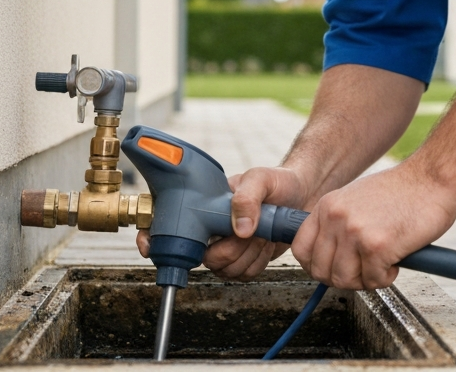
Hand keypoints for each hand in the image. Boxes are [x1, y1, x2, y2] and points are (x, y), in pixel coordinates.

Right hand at [135, 165, 307, 280]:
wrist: (303, 196)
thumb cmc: (278, 181)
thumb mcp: (262, 178)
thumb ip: (247, 197)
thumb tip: (238, 229)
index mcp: (203, 205)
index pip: (166, 222)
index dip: (154, 237)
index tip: (152, 246)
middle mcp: (209, 229)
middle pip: (203, 258)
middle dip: (229, 249)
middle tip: (248, 231)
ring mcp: (225, 247)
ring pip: (224, 270)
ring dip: (247, 254)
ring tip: (260, 232)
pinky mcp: (243, 261)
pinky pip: (242, 275)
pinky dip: (257, 262)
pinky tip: (264, 244)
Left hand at [291, 162, 455, 289]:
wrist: (432, 178)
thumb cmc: (402, 192)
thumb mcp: (355, 200)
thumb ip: (338, 225)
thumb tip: (328, 259)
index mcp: (327, 206)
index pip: (301, 249)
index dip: (316, 267)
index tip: (333, 270)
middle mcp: (335, 218)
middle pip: (321, 271)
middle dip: (344, 278)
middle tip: (365, 271)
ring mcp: (354, 232)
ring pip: (344, 280)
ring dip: (365, 280)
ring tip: (382, 265)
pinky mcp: (377, 246)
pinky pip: (372, 280)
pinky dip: (386, 277)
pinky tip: (396, 260)